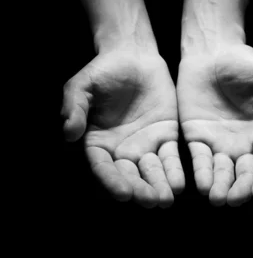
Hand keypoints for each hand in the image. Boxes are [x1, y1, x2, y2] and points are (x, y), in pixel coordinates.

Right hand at [62, 49, 183, 206]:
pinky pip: (170, 159)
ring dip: (158, 187)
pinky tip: (179, 184)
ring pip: (151, 172)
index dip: (112, 181)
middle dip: (139, 190)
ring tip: (165, 200)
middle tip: (149, 201)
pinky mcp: (166, 138)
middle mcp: (121, 152)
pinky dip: (174, 172)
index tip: (122, 194)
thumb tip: (69, 132)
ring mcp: (144, 147)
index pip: (103, 168)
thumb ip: (75, 107)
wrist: (132, 55)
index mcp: (98, 144)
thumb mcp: (82, 85)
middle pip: (129, 176)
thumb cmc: (103, 70)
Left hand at [177, 44, 252, 205]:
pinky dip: (202, 174)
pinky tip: (203, 186)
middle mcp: (245, 145)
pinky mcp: (197, 139)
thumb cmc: (246, 61)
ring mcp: (220, 144)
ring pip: (223, 172)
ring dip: (221, 187)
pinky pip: (201, 160)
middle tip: (236, 199)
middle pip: (246, 173)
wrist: (211, 50)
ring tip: (218, 200)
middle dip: (242, 188)